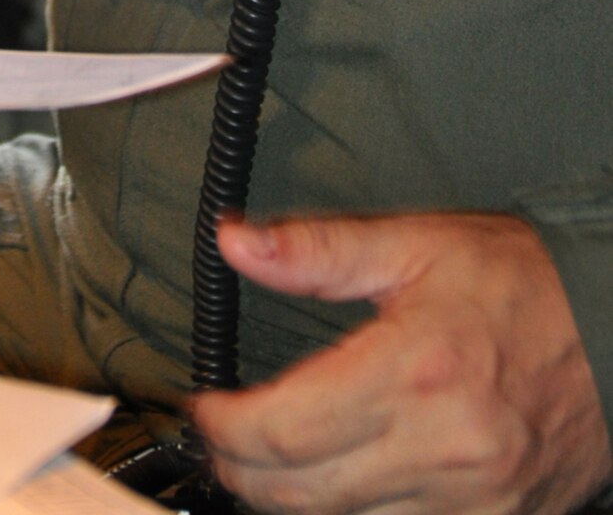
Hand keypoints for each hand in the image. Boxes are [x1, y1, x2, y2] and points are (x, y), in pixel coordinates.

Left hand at [191, 211, 611, 514]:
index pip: (283, 431)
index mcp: (413, 371)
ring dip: (292, 503)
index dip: (224, 427)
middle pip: (301, 494)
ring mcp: (474, 501)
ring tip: (269, 463)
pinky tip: (337, 488)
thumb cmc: (524, 283)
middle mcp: (442, 449)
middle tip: (222, 442)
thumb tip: (237, 242)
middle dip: (242, 472)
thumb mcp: (417, 243)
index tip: (206, 409)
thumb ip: (318, 248)